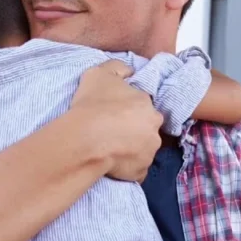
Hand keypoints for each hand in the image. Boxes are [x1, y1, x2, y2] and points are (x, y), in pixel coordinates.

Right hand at [70, 60, 162, 181]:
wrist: (86, 139)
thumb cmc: (93, 104)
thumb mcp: (100, 73)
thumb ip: (118, 68)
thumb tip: (130, 71)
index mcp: (148, 105)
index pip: (143, 107)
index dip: (129, 110)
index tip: (114, 115)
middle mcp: (154, 128)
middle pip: (147, 129)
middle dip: (135, 131)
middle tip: (113, 133)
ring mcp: (150, 152)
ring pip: (144, 150)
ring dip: (132, 150)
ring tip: (110, 150)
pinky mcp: (141, 171)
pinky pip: (136, 170)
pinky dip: (127, 168)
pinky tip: (112, 164)